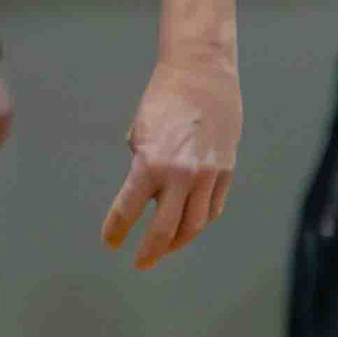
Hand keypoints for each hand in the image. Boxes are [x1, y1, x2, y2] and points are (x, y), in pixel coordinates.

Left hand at [102, 49, 237, 267]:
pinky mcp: (226, 172)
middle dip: (150, 252)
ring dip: (177, 243)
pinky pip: (213, 208)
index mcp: (151, 163)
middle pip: (165, 231)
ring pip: (194, 226)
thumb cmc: (164, 98)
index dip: (116, 230)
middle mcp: (181, 175)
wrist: (202, 74)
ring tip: (165, 249)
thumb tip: (147, 192)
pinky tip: (190, 225)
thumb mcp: (140, 131)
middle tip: (140, 263)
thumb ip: (142, 165)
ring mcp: (208, 176)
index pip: (128, 210)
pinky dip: (201, 221)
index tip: (111, 242)